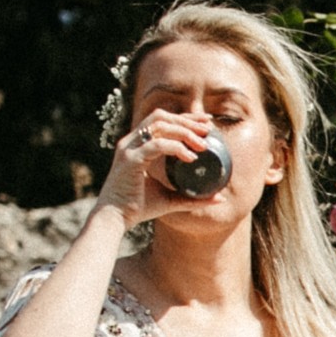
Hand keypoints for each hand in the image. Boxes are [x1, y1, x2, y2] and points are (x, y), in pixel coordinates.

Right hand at [94, 109, 215, 226]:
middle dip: (187, 120)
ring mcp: (129, 148)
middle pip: (161, 117)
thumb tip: (220, 198)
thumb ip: (193, 197)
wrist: (114, 219)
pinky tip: (190, 158)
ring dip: (184, 131)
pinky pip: (157, 145)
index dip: (185, 118)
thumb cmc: (138, 208)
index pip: (161, 121)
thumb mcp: (171, 199)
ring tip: (203, 145)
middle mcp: (131, 142)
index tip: (206, 122)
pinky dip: (176, 148)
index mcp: (138, 145)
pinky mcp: (130, 160)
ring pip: (159, 125)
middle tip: (208, 129)